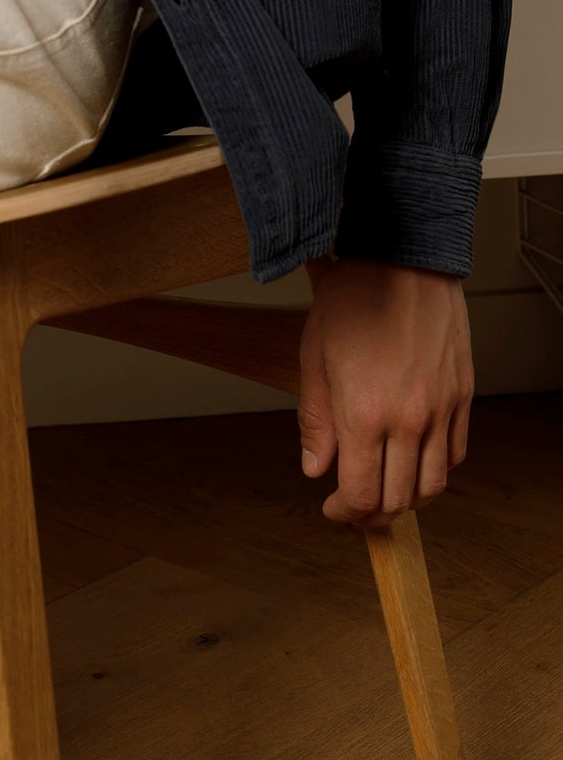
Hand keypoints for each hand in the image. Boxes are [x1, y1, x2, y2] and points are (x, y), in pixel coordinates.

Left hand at [296, 255, 472, 528]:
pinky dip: (435, 471)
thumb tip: (315, 470)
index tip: (333, 510)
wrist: (402, 261)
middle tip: (355, 510)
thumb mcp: (314, 357)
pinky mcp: (463, 397)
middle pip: (399, 500)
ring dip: (407, 500)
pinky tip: (415, 462)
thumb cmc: (353, 300)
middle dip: (373, 515)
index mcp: (364, 414)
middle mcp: (409, 421)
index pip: (362, 495)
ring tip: (385, 491)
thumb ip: (315, 421)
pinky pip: (456, 455)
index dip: (345, 513)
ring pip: (433, 486)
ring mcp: (442, 411)